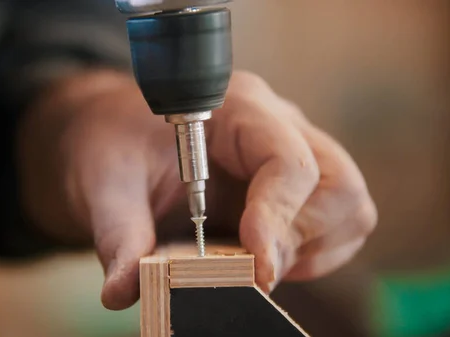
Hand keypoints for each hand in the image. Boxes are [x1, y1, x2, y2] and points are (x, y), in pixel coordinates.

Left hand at [17, 69, 377, 309]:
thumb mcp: (104, 182)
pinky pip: (332, 225)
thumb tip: (126, 290)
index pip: (288, 159)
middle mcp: (275, 127)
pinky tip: (261, 260)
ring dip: (309, 250)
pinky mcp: (289, 187)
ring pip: (346, 207)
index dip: (278, 215)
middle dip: (301, 237)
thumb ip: (119, 233)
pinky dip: (308, 255)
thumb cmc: (112, 143)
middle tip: (252, 268)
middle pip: (338, 184)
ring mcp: (289, 155)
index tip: (256, 265)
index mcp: (236, 109)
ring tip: (254, 265)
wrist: (115, 135)